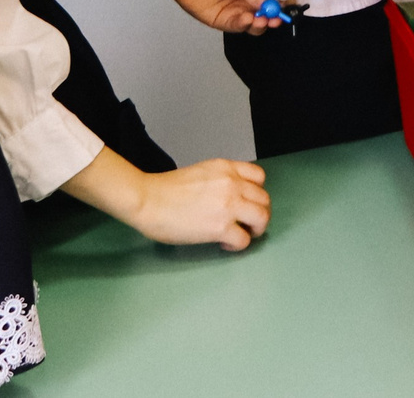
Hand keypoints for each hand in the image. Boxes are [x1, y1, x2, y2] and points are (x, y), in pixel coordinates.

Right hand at [65, 150, 269, 251]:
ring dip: (254, 229)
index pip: (259, 177)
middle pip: (265, 199)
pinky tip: (224, 243)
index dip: (256, 193)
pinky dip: (237, 245)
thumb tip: (227, 198)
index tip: (247, 203)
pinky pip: (244, 240)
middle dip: (258, 214)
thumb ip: (220, 181)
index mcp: (226, 168)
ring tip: (241, 234)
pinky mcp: (221, 227)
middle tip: (247, 223)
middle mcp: (232, 183)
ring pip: (262, 218)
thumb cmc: (165, 189)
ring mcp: (229, 205)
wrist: (148, 199)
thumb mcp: (201, 173)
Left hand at [131, 0, 286, 33]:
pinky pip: (240, 26)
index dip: (286, 1)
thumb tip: (271, 3)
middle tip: (275, 20)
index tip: (288, 7)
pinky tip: (245, 19)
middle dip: (275, 17)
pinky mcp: (226, 21)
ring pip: (258, 23)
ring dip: (261, 24)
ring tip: (259, 20)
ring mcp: (239, 10)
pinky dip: (245, 25)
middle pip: (271, 12)